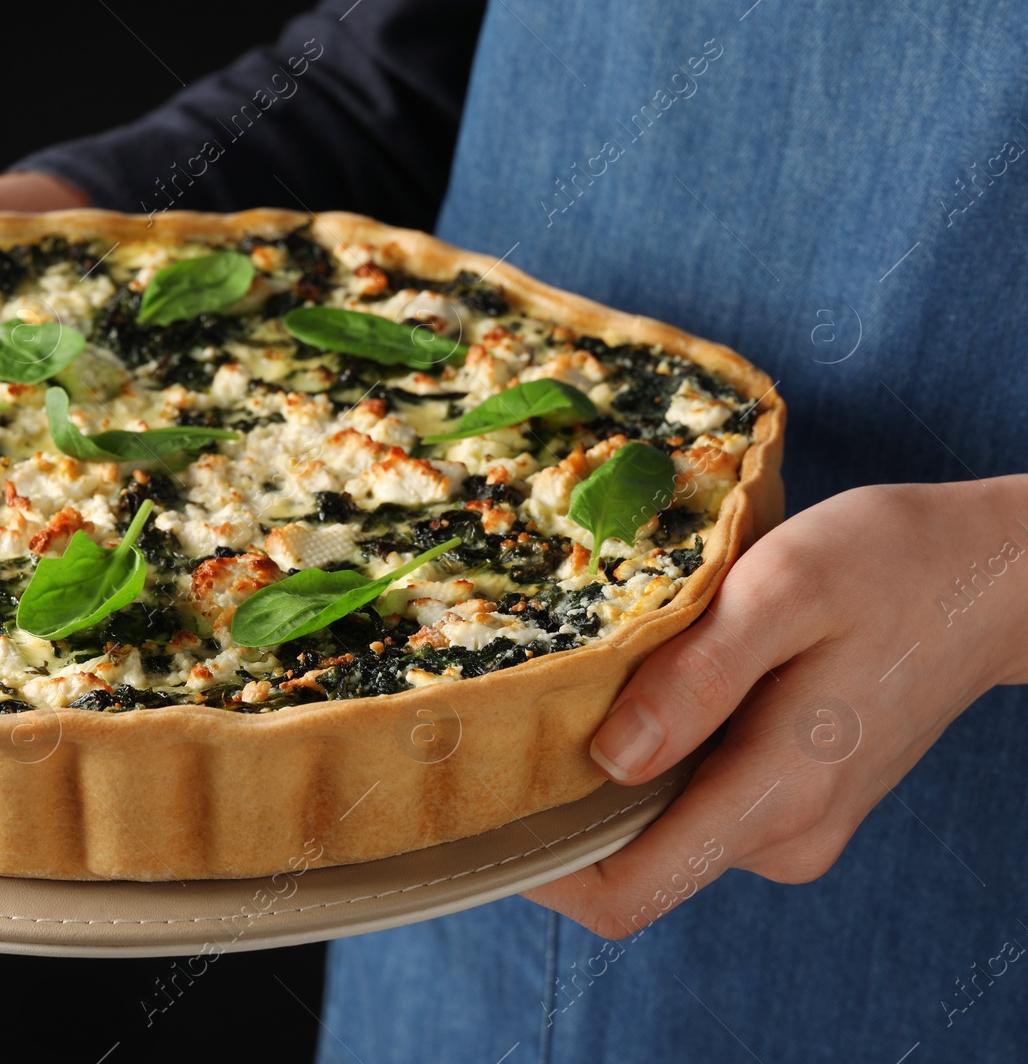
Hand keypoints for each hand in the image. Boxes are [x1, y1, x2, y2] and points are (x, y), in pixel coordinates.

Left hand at [524, 475, 1027, 937]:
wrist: (995, 575)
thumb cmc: (893, 565)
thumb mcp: (785, 591)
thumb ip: (696, 680)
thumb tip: (605, 759)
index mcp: (774, 798)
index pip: (624, 892)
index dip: (539, 867)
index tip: (480, 798)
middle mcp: (779, 838)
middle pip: (627, 858)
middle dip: (562, 799)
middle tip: (516, 710)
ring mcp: (789, 825)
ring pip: (656, 824)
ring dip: (610, 766)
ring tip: (590, 676)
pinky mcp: (791, 799)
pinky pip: (692, 797)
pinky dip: (655, 751)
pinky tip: (652, 680)